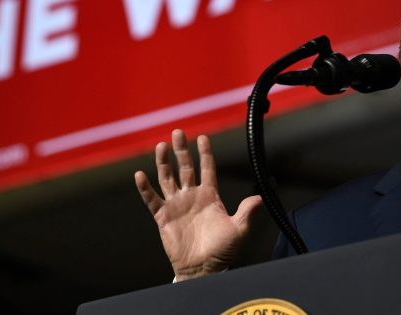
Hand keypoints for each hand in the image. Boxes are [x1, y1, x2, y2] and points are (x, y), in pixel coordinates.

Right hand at [135, 129, 262, 280]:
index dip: (205, 153)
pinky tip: (140, 175)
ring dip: (163, 162)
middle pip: (185, 167)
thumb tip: (260, 197)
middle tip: (178, 132)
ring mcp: (176, 205)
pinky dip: (145, 188)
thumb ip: (246, 211)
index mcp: (210, 196)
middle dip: (181, 150)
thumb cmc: (222, 251)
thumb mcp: (238, 229)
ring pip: (167, 178)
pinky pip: (152, 199)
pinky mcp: (163, 217)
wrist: (203, 269)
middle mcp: (192, 196)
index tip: (202, 137)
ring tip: (161, 146)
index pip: (207, 168)